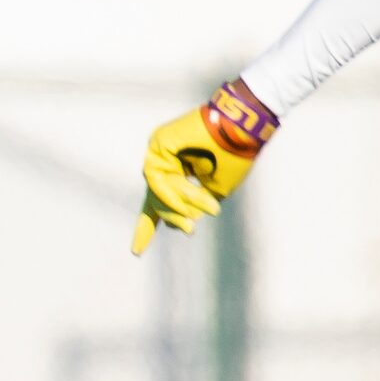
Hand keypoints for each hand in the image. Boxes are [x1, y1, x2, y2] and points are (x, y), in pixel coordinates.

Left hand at [131, 83, 275, 255]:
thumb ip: (195, 204)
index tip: (136, 252)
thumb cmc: (234, 156)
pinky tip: (180, 203)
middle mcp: (167, 161)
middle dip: (170, 216)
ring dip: (179, 204)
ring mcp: (161, 150)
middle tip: (188, 230)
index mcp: (181, 172)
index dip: (147, 228)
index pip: (159, 203)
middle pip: (156, 198)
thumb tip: (183, 224)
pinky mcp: (158, 142)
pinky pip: (155, 178)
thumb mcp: (216, 190)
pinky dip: (167, 193)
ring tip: (196, 209)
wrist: (243, 128)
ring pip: (158, 190)